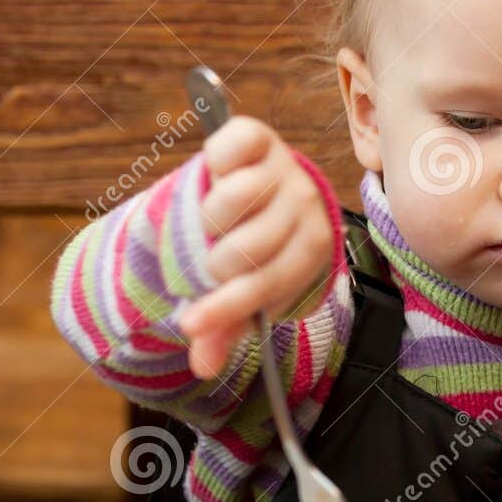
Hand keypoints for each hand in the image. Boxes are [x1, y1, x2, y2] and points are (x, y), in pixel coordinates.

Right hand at [177, 116, 333, 378]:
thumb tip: (201, 365)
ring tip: (209, 226)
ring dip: (209, 220)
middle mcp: (304, 204)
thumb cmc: (259, 246)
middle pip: (247, 245)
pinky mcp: (258, 135)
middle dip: (215, 264)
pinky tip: (213, 176)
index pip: (267, 284)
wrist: (268, 189)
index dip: (227, 307)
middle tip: (208, 262)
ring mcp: (282, 166)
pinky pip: (228, 148)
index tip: (190, 324)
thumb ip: (226, 322)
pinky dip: (215, 162)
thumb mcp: (248, 285)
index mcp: (311, 247)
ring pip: (233, 199)